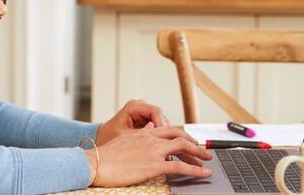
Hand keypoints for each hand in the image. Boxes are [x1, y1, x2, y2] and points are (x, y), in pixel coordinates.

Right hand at [85, 125, 212, 186]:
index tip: (188, 141)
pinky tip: (204, 174)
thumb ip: (133, 144)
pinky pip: (180, 167)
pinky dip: (196, 170)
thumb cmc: (103, 157)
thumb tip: (138, 149)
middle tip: (203, 150)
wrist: (96, 162)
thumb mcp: (121, 144)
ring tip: (208, 160)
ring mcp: (153, 151)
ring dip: (198, 153)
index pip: (167, 130)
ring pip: (183, 147)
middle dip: (193, 142)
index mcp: (142, 133)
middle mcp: (150, 138)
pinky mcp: (154, 165)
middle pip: (179, 135)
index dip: (180, 135)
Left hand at [97, 99, 184, 144]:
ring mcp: (144, 115)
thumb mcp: (127, 138)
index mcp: (134, 106)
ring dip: (169, 137)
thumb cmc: (108, 140)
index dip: (164, 126)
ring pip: (163, 124)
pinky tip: (170, 152)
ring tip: (175, 151)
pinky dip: (164, 140)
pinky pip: (159, 130)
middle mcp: (141, 107)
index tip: (167, 141)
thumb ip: (144, 136)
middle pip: (162, 118)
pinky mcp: (146, 124)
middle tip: (176, 148)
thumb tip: (162, 139)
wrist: (100, 146)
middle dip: (170, 133)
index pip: (156, 112)